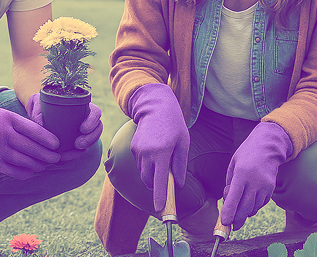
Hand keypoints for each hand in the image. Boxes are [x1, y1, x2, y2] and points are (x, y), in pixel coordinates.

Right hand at [0, 104, 61, 178]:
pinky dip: (25, 173)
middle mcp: (3, 134)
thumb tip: (47, 136)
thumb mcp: (6, 115)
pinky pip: (12, 171)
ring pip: (23, 161)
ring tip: (45, 165)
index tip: (57, 144)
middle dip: (47, 155)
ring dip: (38, 165)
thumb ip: (23, 124)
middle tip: (56, 158)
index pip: (33, 130)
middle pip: (30, 148)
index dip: (47, 139)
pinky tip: (31, 171)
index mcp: (9, 119)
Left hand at [26, 94, 102, 159]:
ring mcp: (82, 130)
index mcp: (81, 106)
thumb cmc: (40, 104)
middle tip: (78, 144)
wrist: (37, 113)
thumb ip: (38, 111)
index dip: (92, 121)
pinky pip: (80, 149)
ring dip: (84, 148)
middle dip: (90, 138)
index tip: (82, 129)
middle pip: (97, 128)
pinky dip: (74, 154)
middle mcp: (85, 118)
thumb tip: (41, 124)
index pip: (95, 112)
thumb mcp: (37, 104)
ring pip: (91, 140)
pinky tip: (64, 157)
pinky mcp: (75, 141)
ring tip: (72, 152)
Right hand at [127, 83, 188, 212]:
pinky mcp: (133, 148)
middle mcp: (147, 154)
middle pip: (148, 181)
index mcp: (161, 153)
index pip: (159, 181)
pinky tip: (155, 152)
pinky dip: (147, 165)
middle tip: (167, 180)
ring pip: (143, 173)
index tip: (161, 209)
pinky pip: (140, 164)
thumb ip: (180, 165)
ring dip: (151, 174)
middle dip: (156, 186)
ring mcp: (138, 151)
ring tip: (163, 158)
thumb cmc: (174, 124)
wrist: (155, 106)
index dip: (160, 197)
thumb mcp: (183, 143)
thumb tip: (179, 184)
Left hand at [221, 122, 291, 229]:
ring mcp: (264, 186)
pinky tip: (249, 201)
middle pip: (245, 208)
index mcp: (242, 174)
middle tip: (232, 225)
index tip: (225, 222)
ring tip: (239, 209)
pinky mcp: (271, 189)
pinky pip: (261, 204)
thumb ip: (230, 182)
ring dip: (245, 213)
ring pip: (253, 208)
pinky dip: (254, 206)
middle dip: (237, 220)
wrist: (268, 146)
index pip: (234, 198)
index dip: (229, 213)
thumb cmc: (247, 154)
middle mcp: (254, 182)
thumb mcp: (233, 164)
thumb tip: (228, 202)